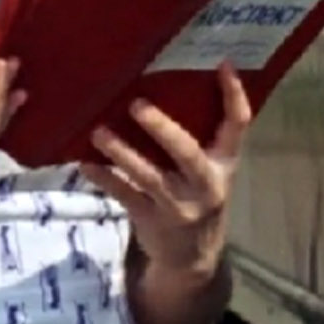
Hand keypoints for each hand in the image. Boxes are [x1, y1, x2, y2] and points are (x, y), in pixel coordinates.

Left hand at [82, 61, 251, 278]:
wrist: (191, 258)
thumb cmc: (194, 197)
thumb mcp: (208, 171)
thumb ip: (196, 140)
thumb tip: (161, 88)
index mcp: (224, 164)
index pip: (238, 125)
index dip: (234, 96)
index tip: (223, 65)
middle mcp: (206, 184)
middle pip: (187, 152)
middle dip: (161, 128)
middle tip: (135, 104)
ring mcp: (179, 205)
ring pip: (148, 175)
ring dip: (121, 152)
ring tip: (98, 132)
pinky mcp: (152, 220)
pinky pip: (125, 195)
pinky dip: (103, 178)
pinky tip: (85, 163)